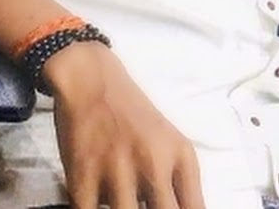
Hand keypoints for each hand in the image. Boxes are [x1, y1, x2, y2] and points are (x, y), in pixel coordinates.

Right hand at [43, 41, 205, 208]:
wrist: (94, 83)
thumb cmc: (134, 116)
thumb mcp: (169, 142)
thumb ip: (177, 181)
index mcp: (180, 155)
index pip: (194, 207)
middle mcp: (155, 163)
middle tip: (143, 207)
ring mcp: (119, 170)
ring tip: (121, 203)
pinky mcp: (83, 175)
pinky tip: (95, 203)